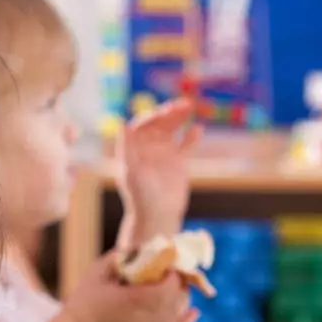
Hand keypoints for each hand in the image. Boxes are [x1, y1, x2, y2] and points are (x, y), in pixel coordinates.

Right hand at [64, 251, 197, 321]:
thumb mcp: (99, 270)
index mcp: (131, 300)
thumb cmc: (87, 297)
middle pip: (176, 299)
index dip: (173, 274)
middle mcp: (145, 319)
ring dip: (182, 295)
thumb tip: (145, 246)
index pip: (165, 289)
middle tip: (172, 269)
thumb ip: (122, 256)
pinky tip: (194, 312)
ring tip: (175, 282)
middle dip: (179, 281)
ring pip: (178, 313)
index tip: (168, 262)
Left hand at [116, 98, 201, 240]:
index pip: (142, 124)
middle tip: (184, 104)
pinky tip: (198, 128)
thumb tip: (122, 122)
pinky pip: (186, 145)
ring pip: (172, 129)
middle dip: (170, 113)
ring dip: (180, 118)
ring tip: (190, 107)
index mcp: (133, 148)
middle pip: (159, 123)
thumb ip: (126, 146)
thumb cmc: (140, 197)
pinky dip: (191, 136)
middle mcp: (147, 147)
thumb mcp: (131, 171)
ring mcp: (163, 153)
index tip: (165, 112)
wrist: (158, 217)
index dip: (153, 116)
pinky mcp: (178, 162)